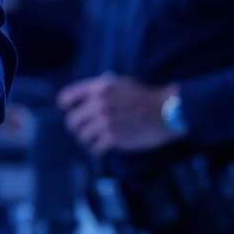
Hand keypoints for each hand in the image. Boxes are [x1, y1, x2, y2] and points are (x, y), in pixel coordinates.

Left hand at [56, 73, 175, 155]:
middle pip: (71, 121)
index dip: (67, 106)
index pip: (67, 98)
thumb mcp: (120, 83)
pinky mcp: (113, 138)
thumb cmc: (145, 97)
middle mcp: (99, 103)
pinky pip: (95, 148)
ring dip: (88, 140)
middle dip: (77, 127)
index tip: (70, 111)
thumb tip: (84, 99)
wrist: (166, 111)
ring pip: (82, 137)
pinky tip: (105, 147)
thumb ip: (100, 89)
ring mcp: (105, 121)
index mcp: (99, 87)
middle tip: (86, 130)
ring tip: (96, 140)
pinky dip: (98, 150)